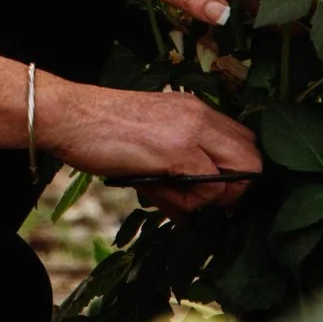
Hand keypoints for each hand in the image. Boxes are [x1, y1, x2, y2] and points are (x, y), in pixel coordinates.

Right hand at [39, 80, 260, 214]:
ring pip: (240, 175)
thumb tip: (193, 212)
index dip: (236, 173)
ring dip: (209, 199)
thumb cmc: (100, 131)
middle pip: (253, 158)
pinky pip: (211, 187)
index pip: (244, 142)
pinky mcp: (178, 150)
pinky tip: (162, 193)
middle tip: (201, 198)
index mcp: (193, 109)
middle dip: (236, 189)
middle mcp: (199, 114)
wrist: (69, 115)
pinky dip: (193, 202)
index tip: (211, 190)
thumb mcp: (149, 143)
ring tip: (170, 194)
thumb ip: (177, 170)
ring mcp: (191, 131)